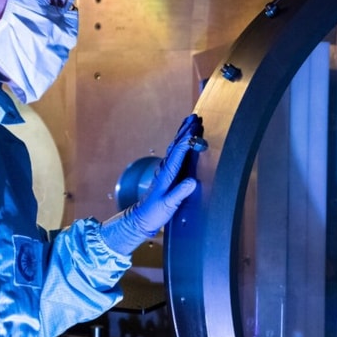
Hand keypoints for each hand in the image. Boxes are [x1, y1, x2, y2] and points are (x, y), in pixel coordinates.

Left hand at [101, 114, 203, 254]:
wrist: (141, 218)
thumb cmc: (154, 213)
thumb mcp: (168, 205)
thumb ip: (179, 193)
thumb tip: (192, 181)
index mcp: (166, 175)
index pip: (177, 154)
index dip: (186, 142)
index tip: (195, 132)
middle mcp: (165, 169)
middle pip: (176, 145)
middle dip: (185, 131)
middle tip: (195, 118)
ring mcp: (166, 171)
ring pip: (176, 148)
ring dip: (183, 134)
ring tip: (192, 123)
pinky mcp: (168, 174)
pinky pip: (176, 155)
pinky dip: (182, 145)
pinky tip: (186, 141)